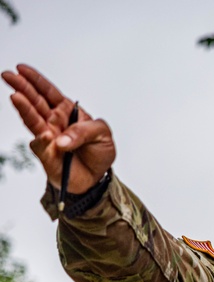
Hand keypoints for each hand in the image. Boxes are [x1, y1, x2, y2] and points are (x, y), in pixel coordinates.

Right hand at [2, 64, 114, 192]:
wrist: (96, 178)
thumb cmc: (98, 152)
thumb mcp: (103, 134)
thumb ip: (85, 131)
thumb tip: (61, 139)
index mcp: (66, 111)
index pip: (48, 92)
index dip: (36, 80)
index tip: (21, 69)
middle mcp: (53, 122)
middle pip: (35, 101)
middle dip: (22, 87)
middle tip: (8, 76)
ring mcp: (47, 137)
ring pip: (32, 120)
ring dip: (24, 109)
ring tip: (16, 97)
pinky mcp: (46, 154)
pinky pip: (40, 145)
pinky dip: (41, 139)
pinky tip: (43, 133)